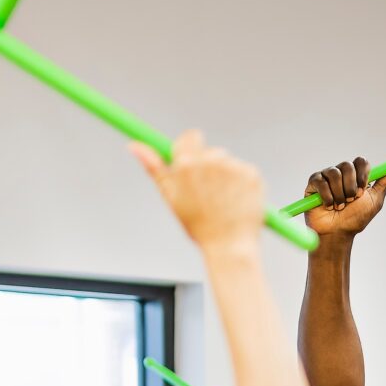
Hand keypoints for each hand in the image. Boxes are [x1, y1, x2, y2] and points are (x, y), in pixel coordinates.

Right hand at [132, 131, 263, 256]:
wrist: (229, 247)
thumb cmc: (197, 225)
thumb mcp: (170, 197)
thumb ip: (154, 168)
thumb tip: (134, 146)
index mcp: (187, 164)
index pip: (190, 137)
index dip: (191, 150)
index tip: (194, 163)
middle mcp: (211, 160)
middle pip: (210, 150)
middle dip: (209, 167)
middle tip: (209, 194)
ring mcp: (234, 167)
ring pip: (228, 162)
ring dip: (226, 176)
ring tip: (223, 203)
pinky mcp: (252, 174)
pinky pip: (245, 171)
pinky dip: (242, 184)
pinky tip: (237, 203)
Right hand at [300, 155, 385, 238]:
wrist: (337, 233)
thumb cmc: (355, 219)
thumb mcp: (374, 201)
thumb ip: (384, 184)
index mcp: (356, 175)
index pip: (361, 161)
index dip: (362, 175)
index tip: (363, 191)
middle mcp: (341, 173)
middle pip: (347, 165)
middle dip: (350, 187)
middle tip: (350, 201)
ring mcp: (326, 176)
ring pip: (334, 173)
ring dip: (339, 194)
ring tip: (339, 206)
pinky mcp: (313, 182)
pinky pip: (321, 181)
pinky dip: (327, 197)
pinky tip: (328, 206)